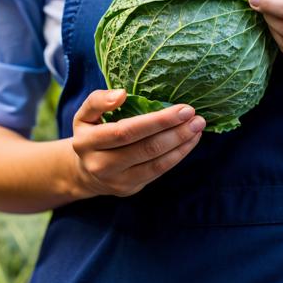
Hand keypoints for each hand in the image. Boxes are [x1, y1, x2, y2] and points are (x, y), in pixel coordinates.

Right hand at [71, 90, 204, 197]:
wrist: (85, 172)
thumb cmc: (91, 134)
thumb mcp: (85, 115)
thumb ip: (98, 100)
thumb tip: (122, 94)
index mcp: (87, 142)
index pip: (126, 131)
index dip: (157, 121)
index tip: (183, 109)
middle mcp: (101, 164)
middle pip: (146, 148)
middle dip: (176, 132)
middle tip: (197, 118)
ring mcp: (117, 180)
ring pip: (156, 162)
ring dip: (181, 144)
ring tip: (198, 128)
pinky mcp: (130, 188)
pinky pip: (158, 171)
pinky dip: (178, 155)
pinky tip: (190, 141)